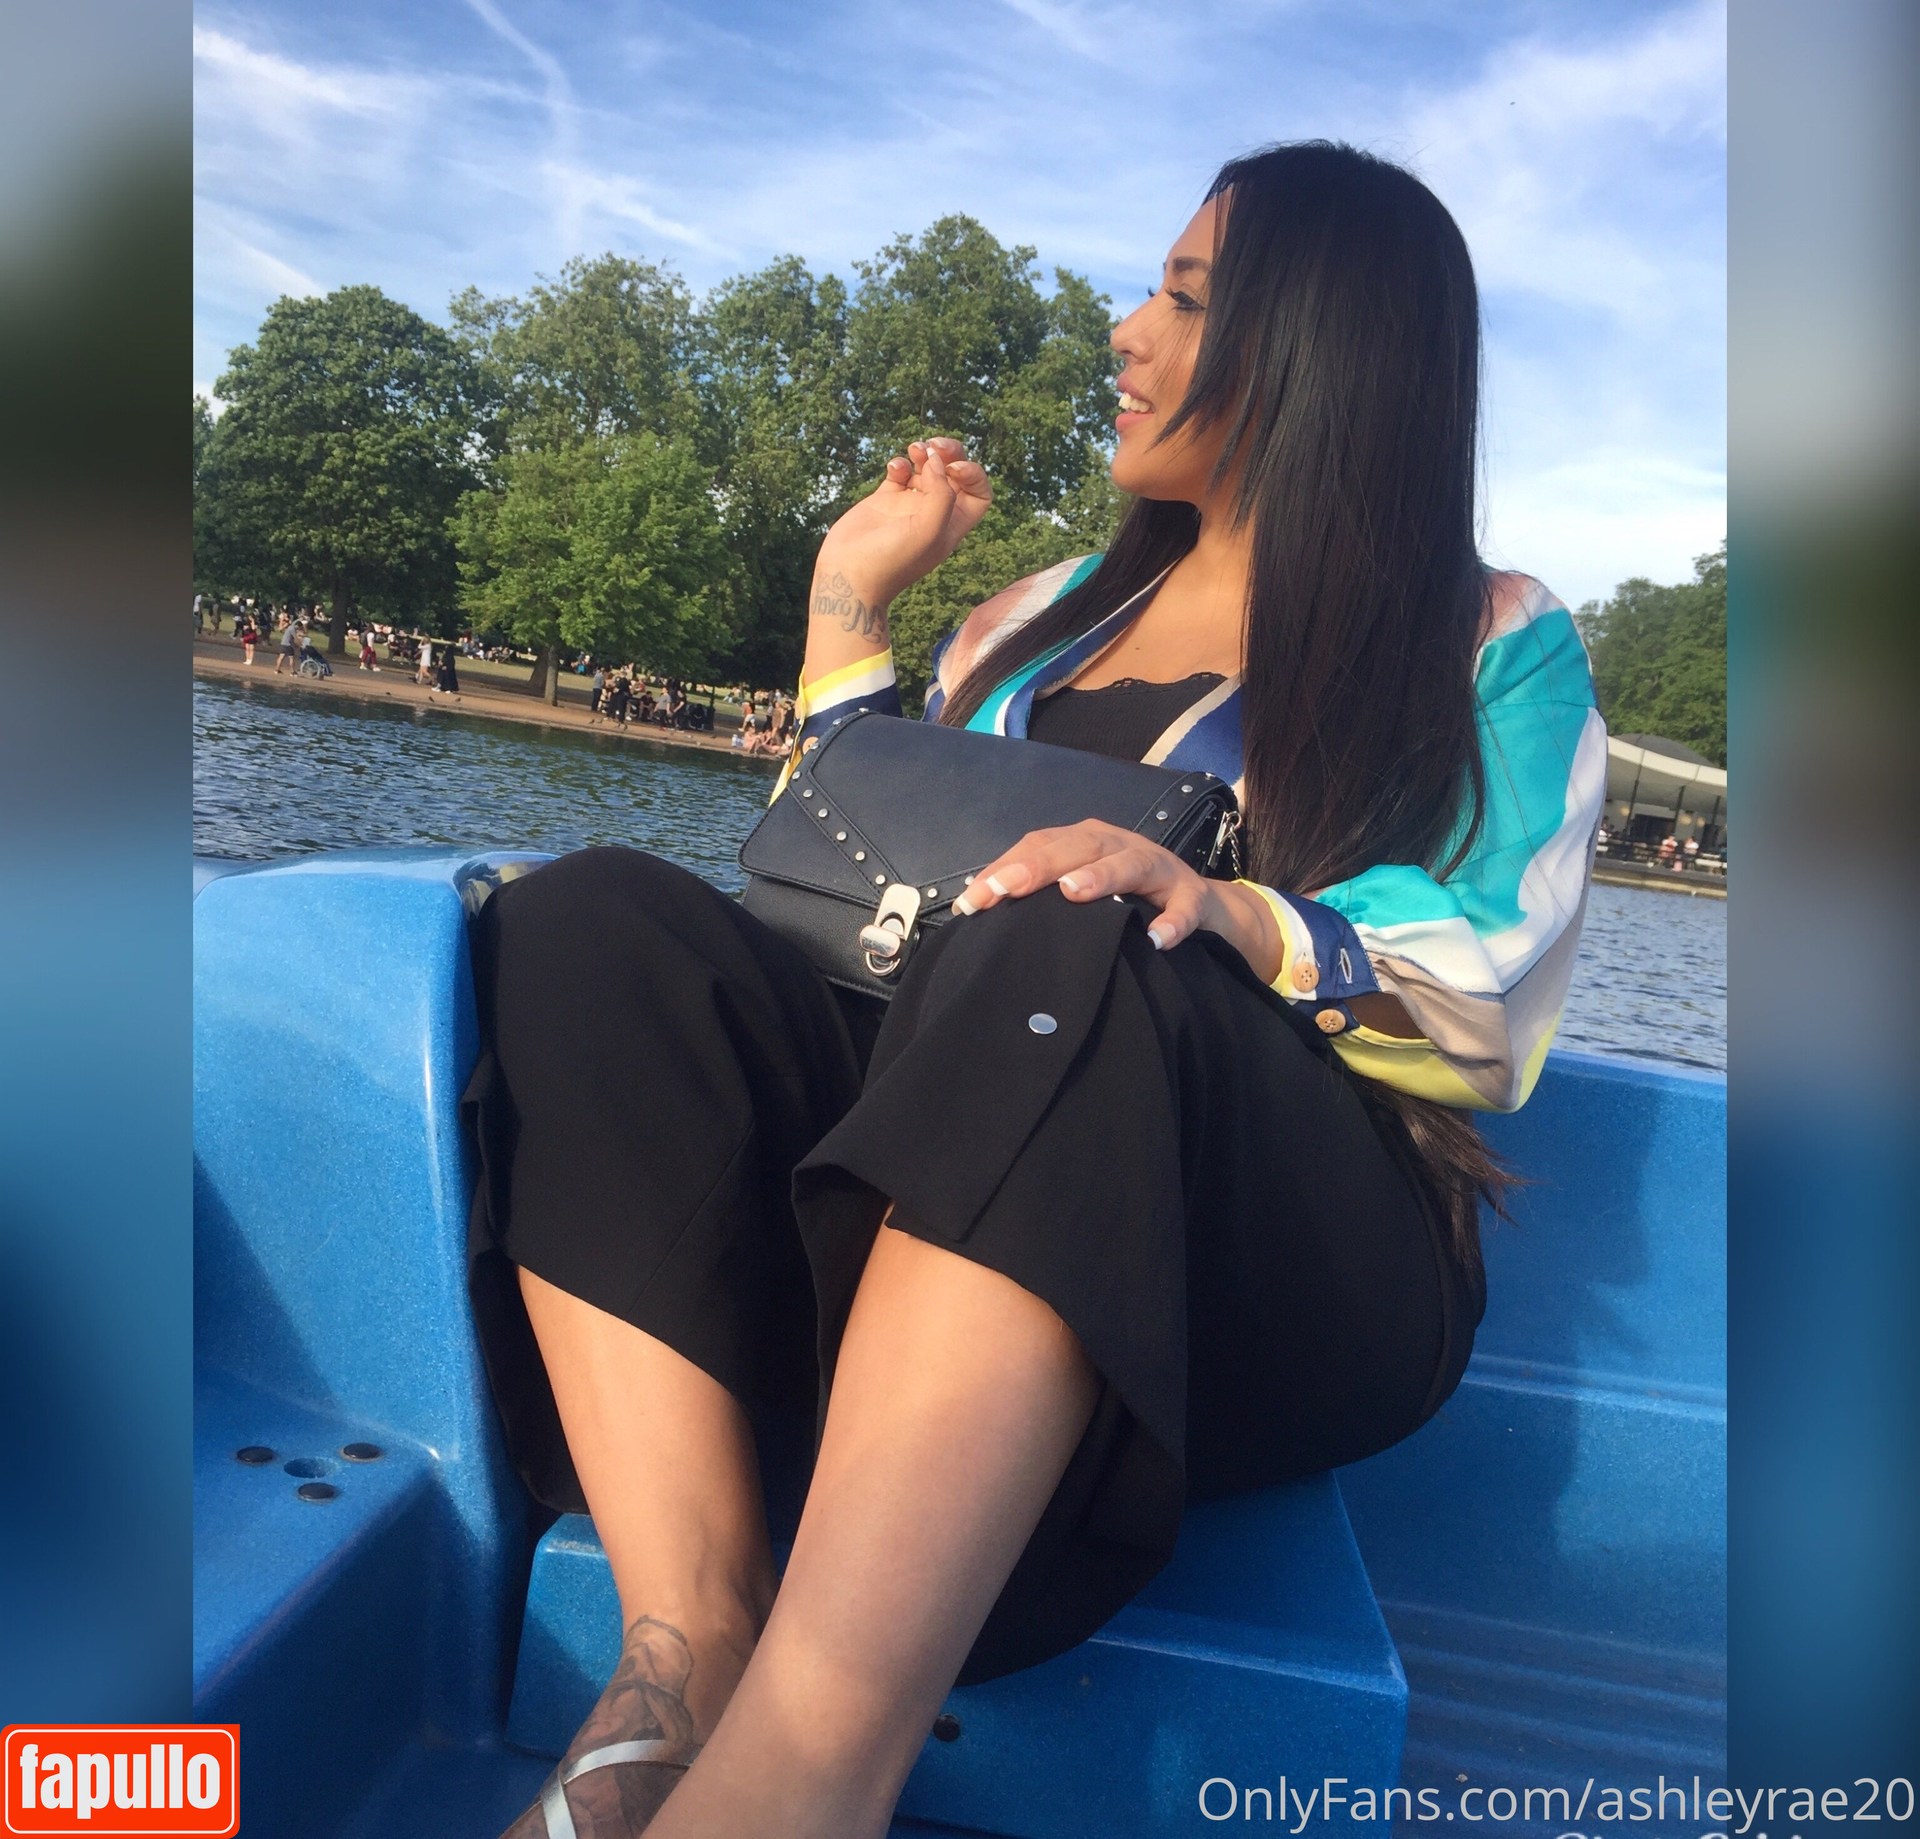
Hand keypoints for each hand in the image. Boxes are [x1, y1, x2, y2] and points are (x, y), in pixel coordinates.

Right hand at [814, 437, 991, 608]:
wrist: (849, 576)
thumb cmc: (892, 561)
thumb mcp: (928, 531)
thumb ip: (941, 493)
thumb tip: (937, 461)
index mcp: (952, 525)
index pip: (979, 494)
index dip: (973, 474)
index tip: (952, 470)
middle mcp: (934, 514)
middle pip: (955, 474)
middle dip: (949, 454)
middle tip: (933, 446)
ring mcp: (909, 506)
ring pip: (927, 469)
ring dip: (924, 452)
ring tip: (914, 449)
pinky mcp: (884, 501)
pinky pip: (900, 473)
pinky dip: (899, 463)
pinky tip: (894, 469)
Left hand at [948, 820, 1224, 952]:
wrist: (1197, 905)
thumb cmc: (1124, 899)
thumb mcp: (1080, 892)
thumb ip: (1038, 899)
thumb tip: (976, 912)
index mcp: (1086, 842)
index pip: (1039, 846)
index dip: (1005, 869)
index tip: (973, 901)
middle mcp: (1119, 845)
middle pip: (1078, 846)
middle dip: (1039, 866)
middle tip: (1007, 889)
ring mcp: (1159, 867)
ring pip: (1131, 863)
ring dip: (1103, 875)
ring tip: (1073, 891)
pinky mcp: (1192, 896)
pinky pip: (1185, 906)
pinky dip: (1173, 921)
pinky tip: (1156, 940)